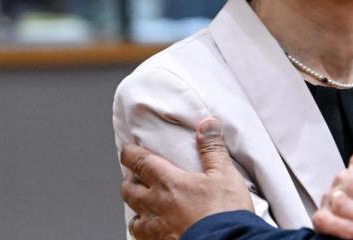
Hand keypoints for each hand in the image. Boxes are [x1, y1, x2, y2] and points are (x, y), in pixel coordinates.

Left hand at [121, 118, 252, 239]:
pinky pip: (141, 238)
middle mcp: (156, 205)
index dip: (130, 154)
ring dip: (135, 209)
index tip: (128, 149)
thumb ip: (213, 149)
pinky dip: (144, 232)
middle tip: (134, 176)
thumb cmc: (224, 213)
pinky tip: (153, 231)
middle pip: (128, 190)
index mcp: (169, 183)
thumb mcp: (225, 175)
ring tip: (143, 205)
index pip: (140, 162)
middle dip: (129, 181)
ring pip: (133, 218)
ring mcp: (155, 229)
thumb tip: (206, 125)